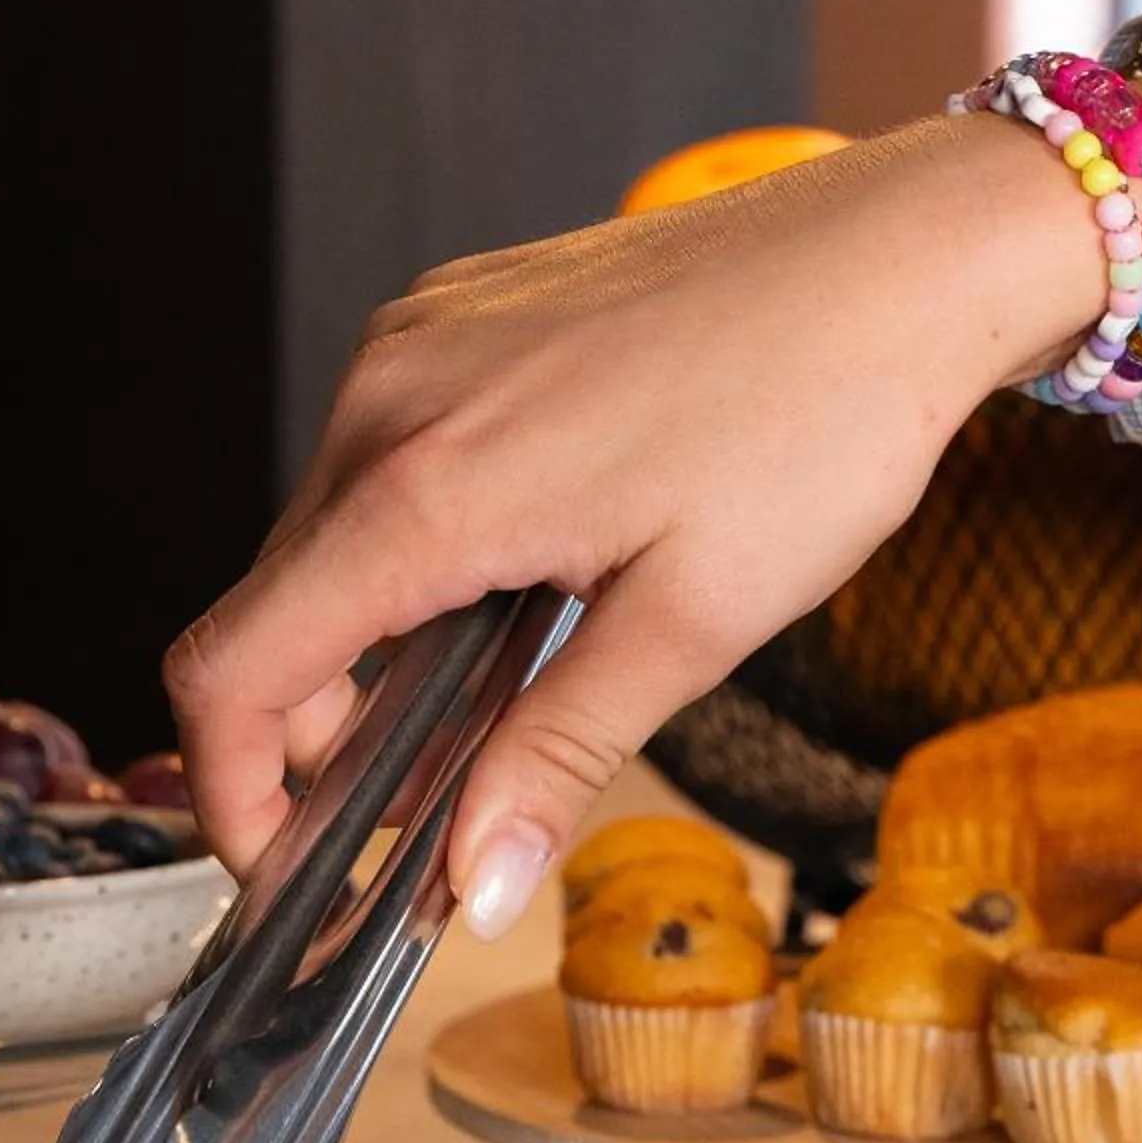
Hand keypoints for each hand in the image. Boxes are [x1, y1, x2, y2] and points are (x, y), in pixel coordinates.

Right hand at [166, 77, 1141, 931]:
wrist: (907, 252)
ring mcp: (414, 343)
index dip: (234, 794)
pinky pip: (381, 461)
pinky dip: (411, 554)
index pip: (234, 669)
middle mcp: (389, 399)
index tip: (293, 864)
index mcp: (426, 489)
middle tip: (425, 819)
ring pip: (325, 538)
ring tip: (490, 710)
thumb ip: (552, 761)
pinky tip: (517, 594)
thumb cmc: (823, 417)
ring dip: (371, 645)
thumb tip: (472, 891)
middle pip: (270, 611)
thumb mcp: (691, 625)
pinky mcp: (454, 316)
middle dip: (320, 737)